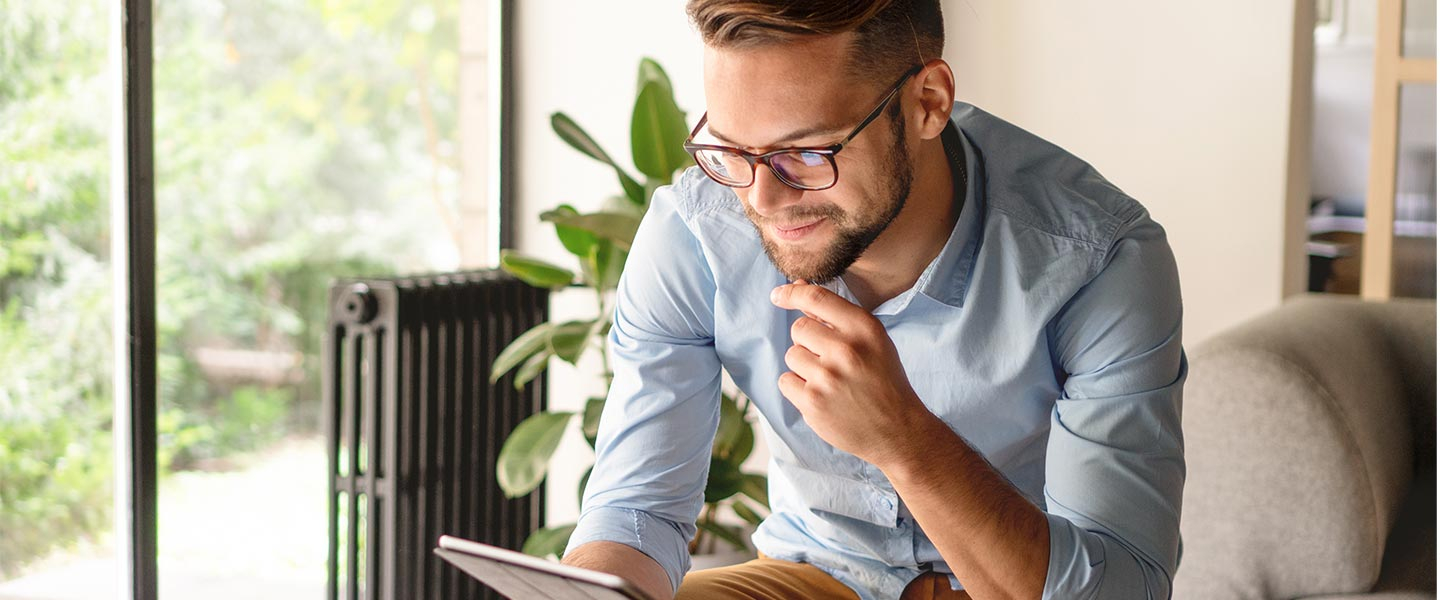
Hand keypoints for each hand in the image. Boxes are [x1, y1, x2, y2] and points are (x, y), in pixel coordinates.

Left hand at [769, 281, 941, 468]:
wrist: (898, 430)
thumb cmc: (883, 380)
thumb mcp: (872, 341)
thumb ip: (836, 316)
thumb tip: (797, 287)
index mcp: (864, 328)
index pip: (816, 298)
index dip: (792, 292)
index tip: (778, 295)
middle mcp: (846, 349)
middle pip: (799, 329)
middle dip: (808, 342)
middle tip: (831, 361)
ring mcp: (827, 377)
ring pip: (792, 356)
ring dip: (805, 367)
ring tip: (831, 381)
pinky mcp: (813, 403)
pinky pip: (786, 381)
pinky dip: (798, 389)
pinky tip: (822, 396)